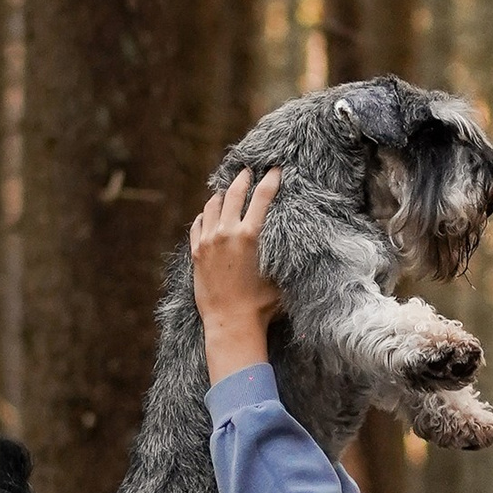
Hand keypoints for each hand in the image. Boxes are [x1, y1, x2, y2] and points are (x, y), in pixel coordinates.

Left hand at [190, 166, 282, 378]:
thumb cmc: (261, 306)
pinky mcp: (196, 253)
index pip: (262, 197)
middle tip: (248, 171)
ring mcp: (208, 241)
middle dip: (243, 179)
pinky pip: (198, 224)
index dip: (270, 180)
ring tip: (227, 189)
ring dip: (221, 194)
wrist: (230, 324)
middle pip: (234, 193)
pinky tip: (209, 214)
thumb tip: (296, 243)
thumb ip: (282, 254)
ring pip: (212, 205)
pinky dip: (205, 214)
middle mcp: (227, 233)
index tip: (275, 169)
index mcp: (250, 236)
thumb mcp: (279, 276)